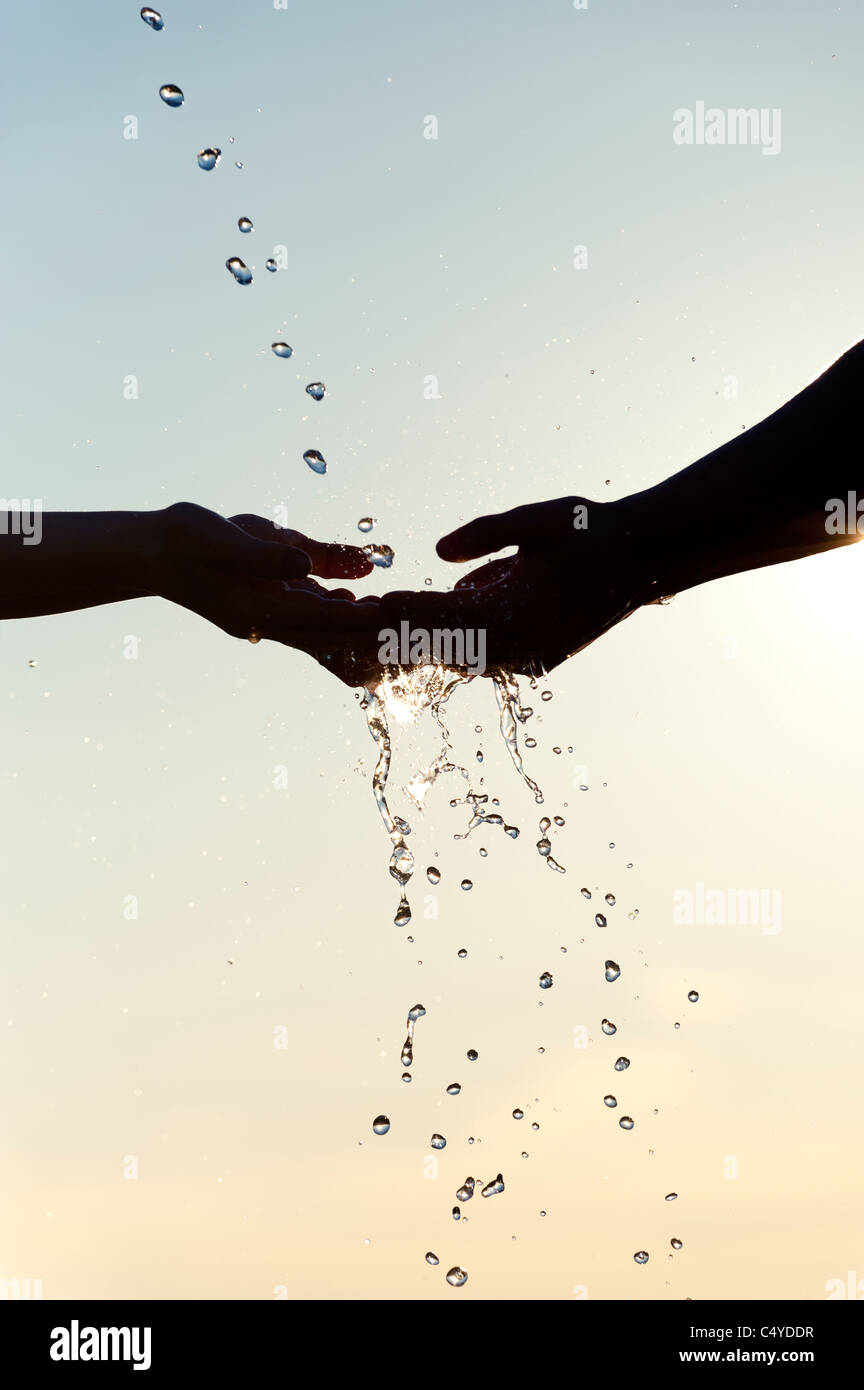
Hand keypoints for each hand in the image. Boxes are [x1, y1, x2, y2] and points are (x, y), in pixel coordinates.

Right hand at [149, 503, 383, 684]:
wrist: (149, 550)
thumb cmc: (183, 539)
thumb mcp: (225, 538)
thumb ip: (266, 555)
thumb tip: (306, 565)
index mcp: (255, 608)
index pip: (318, 620)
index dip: (356, 619)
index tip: (390, 616)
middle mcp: (263, 619)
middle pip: (325, 634)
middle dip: (363, 629)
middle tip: (404, 620)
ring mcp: (262, 614)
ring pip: (317, 627)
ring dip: (351, 620)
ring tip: (389, 609)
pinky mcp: (261, 601)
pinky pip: (304, 610)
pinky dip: (330, 606)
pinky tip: (352, 592)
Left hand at [378, 496, 655, 676]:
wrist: (646, 556)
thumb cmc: (591, 531)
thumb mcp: (536, 522)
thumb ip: (485, 534)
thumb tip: (439, 553)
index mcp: (516, 613)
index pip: (447, 615)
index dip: (410, 608)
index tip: (379, 601)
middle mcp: (522, 645)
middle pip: (451, 645)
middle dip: (414, 632)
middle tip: (375, 621)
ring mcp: (534, 656)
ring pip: (470, 656)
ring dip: (437, 641)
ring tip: (401, 627)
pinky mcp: (542, 657)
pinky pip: (492, 657)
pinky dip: (466, 644)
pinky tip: (446, 631)